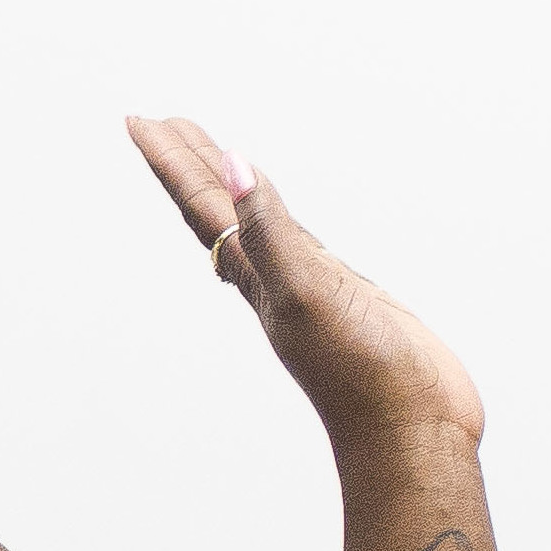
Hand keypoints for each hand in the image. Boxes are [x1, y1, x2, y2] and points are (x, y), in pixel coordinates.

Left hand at [125, 117, 484, 449]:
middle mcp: (273, 280)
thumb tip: (233, 164)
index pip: (201, 206)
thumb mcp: (306, 290)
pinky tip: (283, 217)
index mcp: (256, 275)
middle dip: (189, 165)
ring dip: (227, 189)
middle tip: (161, 123)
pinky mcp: (346, 298)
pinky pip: (298, 244)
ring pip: (254, 226)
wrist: (412, 429)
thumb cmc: (359, 371)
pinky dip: (281, 219)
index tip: (138, 121)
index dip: (170, 163)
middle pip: (217, 210)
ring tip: (214, 155)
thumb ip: (270, 228)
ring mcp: (308, 290)